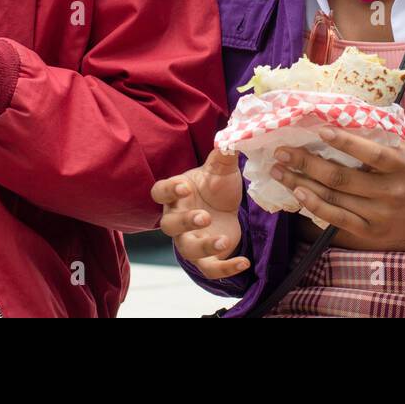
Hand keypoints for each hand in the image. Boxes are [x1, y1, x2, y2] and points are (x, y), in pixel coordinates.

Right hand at [151, 148, 250, 279]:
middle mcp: (177, 219)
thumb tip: (233, 135)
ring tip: (224, 240)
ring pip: (188, 250)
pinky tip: (244, 262)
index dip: (169, 191)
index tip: (184, 187)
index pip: (160, 192)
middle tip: (204, 216)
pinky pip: (210, 268)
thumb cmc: (216, 185)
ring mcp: (190, 239)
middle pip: (169, 226)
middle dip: (185, 222)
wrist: (228, 207)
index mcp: (176, 195)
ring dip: (204, 247)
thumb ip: (223, 155)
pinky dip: (226, 268)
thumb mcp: (221, 169)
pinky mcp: (206, 257)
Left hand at [270, 127, 404, 247]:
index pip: (371, 154)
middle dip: (307, 163)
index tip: (320, 129)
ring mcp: (379, 214)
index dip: (346, 143)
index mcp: (401, 165)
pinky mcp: (370, 231)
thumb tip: (340, 112)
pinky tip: (298, 193)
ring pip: (334, 198)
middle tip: (283, 151)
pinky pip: (338, 219)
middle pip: (342, 178)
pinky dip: (315, 206)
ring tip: (279, 170)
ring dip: (302, 183)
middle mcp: (390, 191)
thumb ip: (377, 134)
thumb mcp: (404, 148)